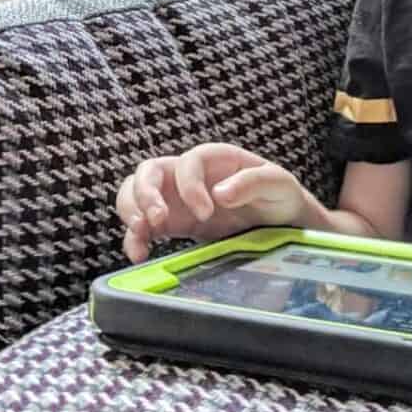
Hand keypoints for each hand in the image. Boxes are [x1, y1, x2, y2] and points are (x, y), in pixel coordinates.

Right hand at [115, 142, 309, 262]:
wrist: (279, 221)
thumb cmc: (279, 195)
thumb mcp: (279, 184)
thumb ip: (253, 183)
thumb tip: (220, 193)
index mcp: (216, 158)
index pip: (190, 161)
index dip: (190, 184)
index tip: (206, 211)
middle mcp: (189, 175)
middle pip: (150, 171)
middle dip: (145, 194)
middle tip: (158, 220)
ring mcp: (176, 198)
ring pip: (135, 193)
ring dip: (131, 211)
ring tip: (142, 232)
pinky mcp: (171, 223)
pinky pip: (141, 225)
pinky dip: (133, 238)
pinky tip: (139, 254)